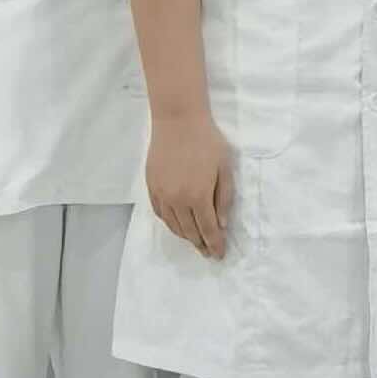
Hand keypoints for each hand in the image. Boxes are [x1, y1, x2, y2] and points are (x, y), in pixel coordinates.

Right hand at [145, 111, 233, 260]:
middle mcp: (177, 200)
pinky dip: (170, 224)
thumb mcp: (225, 168)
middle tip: (208, 253)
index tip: (219, 255)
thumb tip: (222, 224)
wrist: (178, 122)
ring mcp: (161, 195)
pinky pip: (160, 213)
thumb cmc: (207, 141)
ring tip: (195, 242)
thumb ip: (224, 198)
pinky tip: (177, 225)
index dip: (215, 244)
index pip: (208, 229)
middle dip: (200, 244)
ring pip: (173, 225)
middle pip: (189, 231)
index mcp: (198, 196)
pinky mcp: (151, 187)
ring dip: (185, 236)